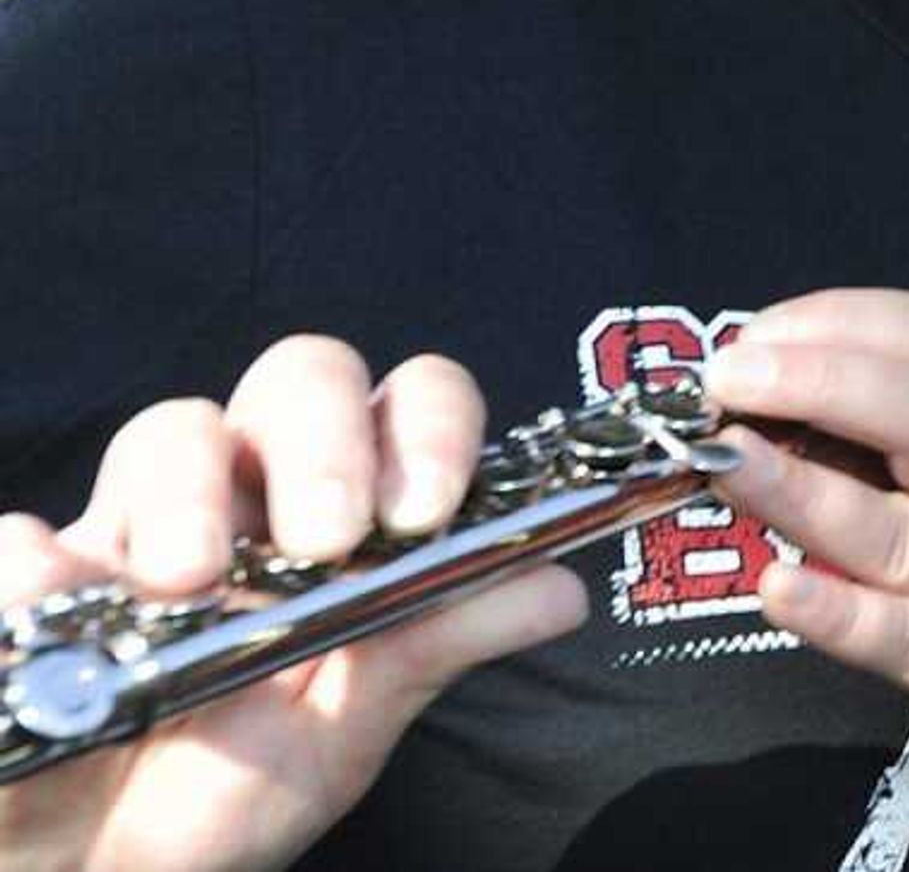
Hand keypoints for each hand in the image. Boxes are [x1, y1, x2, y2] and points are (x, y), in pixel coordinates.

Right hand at [0, 339, 584, 871]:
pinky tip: (54, 615)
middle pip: (299, 379)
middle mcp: (246, 497)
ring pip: (170, 429)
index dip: (430, 426)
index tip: (426, 507)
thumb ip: (440, 646)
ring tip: (190, 581)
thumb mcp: (349, 727)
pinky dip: (38, 569)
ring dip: (190, 492)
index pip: (407, 407)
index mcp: (343, 514)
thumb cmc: (232, 785)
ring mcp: (133, 529)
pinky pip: (23, 540)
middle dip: (322, 438)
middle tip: (325, 535)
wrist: (102, 870)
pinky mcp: (27, 584)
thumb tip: (561, 592)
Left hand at [701, 290, 908, 786]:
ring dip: (808, 492)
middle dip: (831, 382)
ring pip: (908, 533)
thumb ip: (908, 443)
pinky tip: (782, 590)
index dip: (847, 324)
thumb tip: (768, 406)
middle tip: (734, 374)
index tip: (760, 334)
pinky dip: (846, 616)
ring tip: (728, 459)